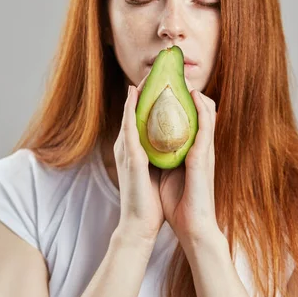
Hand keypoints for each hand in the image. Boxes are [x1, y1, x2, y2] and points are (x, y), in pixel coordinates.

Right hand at [113, 74, 163, 242]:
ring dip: (137, 94)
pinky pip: (130, 128)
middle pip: (135, 112)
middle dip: (143, 91)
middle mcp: (128, 149)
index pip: (142, 119)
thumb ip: (159, 158)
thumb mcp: (157, 175)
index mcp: (137, 153)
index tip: (160, 82)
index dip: (149, 100)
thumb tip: (170, 146)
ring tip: (146, 75)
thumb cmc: (151, 204)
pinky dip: (131, 110)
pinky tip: (135, 95)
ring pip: (130, 115)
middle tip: (155, 70)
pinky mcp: (130, 160)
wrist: (141, 226)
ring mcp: (127, 153)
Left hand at [159, 78, 219, 242]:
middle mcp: (199, 149)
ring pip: (205, 114)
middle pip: (197, 113)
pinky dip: (201, 108)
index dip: (176, 103)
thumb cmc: (179, 205)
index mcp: (189, 153)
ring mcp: (204, 151)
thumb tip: (151, 147)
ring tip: (184, 77)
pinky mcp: (205, 156)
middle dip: (187, 93)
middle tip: (174, 75)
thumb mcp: (168, 176)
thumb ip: (163, 159)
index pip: (185, 121)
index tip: (163, 87)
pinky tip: (194, 94)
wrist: (192, 227)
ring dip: (195, 93)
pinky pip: (206, 125)